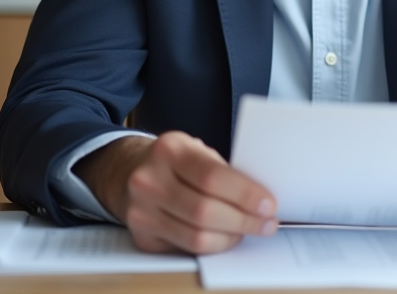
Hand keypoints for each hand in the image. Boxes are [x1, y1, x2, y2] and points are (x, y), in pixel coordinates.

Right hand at [74, 131, 277, 254]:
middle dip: (243, 220)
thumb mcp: (195, 150)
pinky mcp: (141, 235)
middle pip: (204, 211)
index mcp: (169, 149)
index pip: (212, 176)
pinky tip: (226, 237)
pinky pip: (185, 248)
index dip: (244, 194)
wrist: (128, 171)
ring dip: (231, 237)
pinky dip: (213, 245)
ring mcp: (141, 210)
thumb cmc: (174, 162)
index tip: (268, 204)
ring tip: (249, 230)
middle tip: (266, 223)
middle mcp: (149, 179)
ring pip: (195, 236)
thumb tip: (260, 199)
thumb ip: (222, 171)